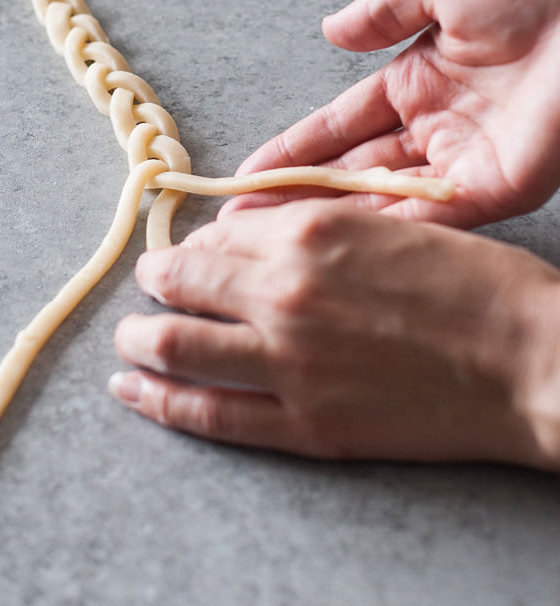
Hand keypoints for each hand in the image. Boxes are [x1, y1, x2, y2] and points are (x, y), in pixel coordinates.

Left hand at [110, 201, 559, 468]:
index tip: (183, 252)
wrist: (528, 361)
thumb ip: (311, 224)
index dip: (192, 244)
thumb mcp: (388, 223)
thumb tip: (244, 232)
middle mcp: (285, 293)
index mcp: (309, 233)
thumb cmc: (472, 284)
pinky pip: (211, 414)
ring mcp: (289, 363)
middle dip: (157, 281)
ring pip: (178, 346)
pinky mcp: (305, 425)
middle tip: (150, 285)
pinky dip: (160, 401)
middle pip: (184, 282)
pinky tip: (131, 389)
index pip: (216, 236)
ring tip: (128, 336)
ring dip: (140, 337)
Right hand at [228, 0, 559, 227]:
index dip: (293, 149)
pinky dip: (384, 233)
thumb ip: (383, 11)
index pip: (341, 125)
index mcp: (420, 79)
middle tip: (240, 227)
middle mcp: (435, 128)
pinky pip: (431, 217)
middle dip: (297, 199)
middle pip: (352, 171)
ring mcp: (464, 162)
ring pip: (383, 202)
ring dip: (330, 224)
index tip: (246, 175)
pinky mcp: (497, 187)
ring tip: (270, 247)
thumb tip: (328, 30)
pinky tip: (334, 246)